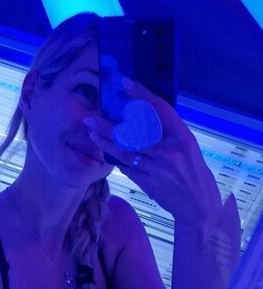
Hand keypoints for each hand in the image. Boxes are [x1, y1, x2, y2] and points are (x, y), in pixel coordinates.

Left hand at [83, 79, 222, 225]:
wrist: (198, 205)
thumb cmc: (193, 171)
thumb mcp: (188, 146)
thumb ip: (168, 133)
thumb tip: (142, 117)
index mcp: (183, 136)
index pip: (160, 109)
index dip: (142, 95)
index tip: (125, 83)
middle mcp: (170, 150)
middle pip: (134, 132)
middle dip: (109, 125)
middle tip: (91, 118)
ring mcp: (158, 167)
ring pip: (125, 151)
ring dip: (106, 142)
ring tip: (92, 133)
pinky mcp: (148, 182)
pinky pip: (127, 167)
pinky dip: (116, 159)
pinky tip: (105, 152)